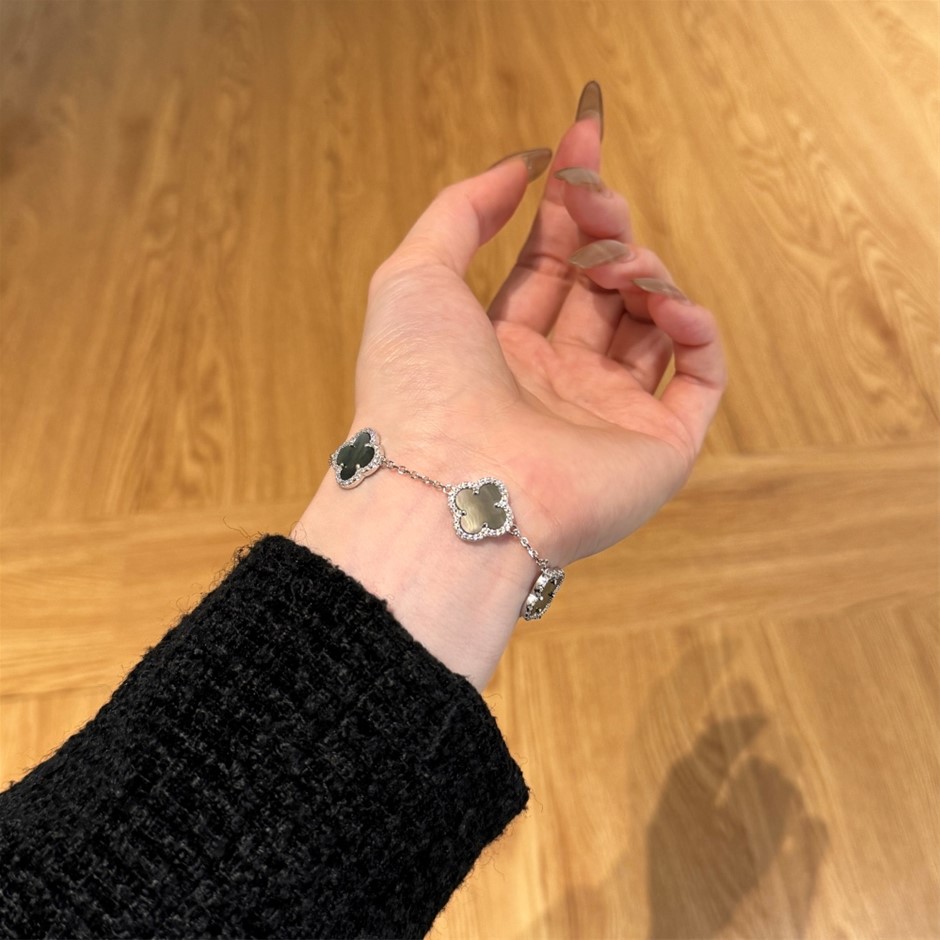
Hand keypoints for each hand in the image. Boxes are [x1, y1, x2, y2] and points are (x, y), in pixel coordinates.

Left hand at [292, 84, 725, 688]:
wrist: (455, 487)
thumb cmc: (421, 389)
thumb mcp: (413, 277)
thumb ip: (460, 212)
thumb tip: (519, 167)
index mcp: (499, 350)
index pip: (547, 266)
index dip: (566, 207)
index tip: (581, 145)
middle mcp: (555, 382)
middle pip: (601, 287)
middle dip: (605, 229)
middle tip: (598, 199)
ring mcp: (607, 415)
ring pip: (651, 323)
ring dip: (644, 273)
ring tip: (617, 266)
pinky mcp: (658, 446)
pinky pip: (700, 375)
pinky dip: (696, 328)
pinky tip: (666, 304)